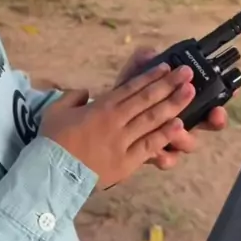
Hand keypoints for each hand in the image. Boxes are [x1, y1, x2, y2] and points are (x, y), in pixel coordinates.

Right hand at [38, 62, 194, 188]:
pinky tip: (180, 125)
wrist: (51, 173)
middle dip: (169, 84)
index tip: (166, 66)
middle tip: (187, 73)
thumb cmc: (52, 141)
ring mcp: (123, 141)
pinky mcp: (126, 162)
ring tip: (189, 92)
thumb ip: (73, 97)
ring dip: (173, 104)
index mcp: (101, 107)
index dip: (150, 76)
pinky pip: (149, 145)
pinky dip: (165, 134)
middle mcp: (115, 121)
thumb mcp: (57, 110)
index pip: (131, 88)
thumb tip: (85, 93)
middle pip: (147, 99)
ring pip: (153, 119)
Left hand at [115, 45, 227, 169]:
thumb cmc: (122, 96)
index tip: (231, 92)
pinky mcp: (155, 154)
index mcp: (178, 98)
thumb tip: (150, 52)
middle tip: (215, 114)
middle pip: (206, 123)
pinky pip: (167, 160)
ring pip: (188, 144)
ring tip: (177, 129)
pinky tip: (158, 154)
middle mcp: (180, 120)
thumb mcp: (130, 78)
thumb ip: (139, 64)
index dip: (221, 95)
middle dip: (214, 119)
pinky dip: (164, 157)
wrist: (100, 122)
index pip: (208, 98)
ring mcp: (169, 139)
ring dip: (186, 137)